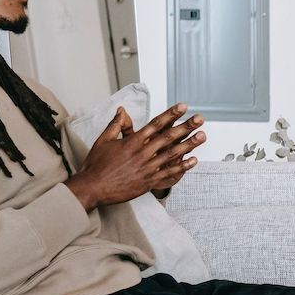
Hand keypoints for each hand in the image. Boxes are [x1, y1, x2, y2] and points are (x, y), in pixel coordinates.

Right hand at [65, 103, 205, 209]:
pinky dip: (182, 167)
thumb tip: (122, 110)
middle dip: (186, 127)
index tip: (183, 107)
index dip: (170, 114)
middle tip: (200, 119)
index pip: (155, 124)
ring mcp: (147, 168)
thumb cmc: (96, 165)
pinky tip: (193, 160)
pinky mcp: (148, 182)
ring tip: (202, 136)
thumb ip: (116, 125)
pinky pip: (169, 174)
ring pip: (172, 155)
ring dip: (189, 145)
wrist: (92, 188)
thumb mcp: (103, 140)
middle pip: (168, 137)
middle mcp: (142, 153)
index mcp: (132, 142)